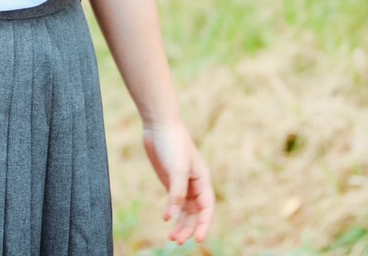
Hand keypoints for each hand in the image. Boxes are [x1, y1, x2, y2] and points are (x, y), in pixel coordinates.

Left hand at [142, 121, 214, 245]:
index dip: (204, 225)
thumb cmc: (173, 144)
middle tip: (177, 241)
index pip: (207, 208)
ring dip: (180, 224)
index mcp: (203, 180)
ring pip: (185, 210)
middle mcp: (195, 183)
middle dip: (189, 228)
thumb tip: (171, 218)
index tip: (198, 240)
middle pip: (196, 213)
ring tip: (172, 238)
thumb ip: (175, 194)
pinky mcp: (170, 181)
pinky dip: (171, 212)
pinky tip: (165, 220)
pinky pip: (174, 202)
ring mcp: (182, 183)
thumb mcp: (176, 170)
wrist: (160, 126)